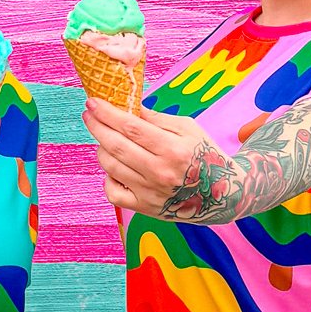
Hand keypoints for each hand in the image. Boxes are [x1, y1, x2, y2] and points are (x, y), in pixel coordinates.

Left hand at [81, 96, 243, 223]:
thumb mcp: (188, 128)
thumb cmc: (204, 154)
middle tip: (88, 114)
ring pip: (110, 166)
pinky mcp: (144, 208)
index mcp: (173, 149)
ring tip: (105, 138)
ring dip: (101, 148)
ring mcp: (150, 193)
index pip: (131, 128)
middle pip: (116, 146)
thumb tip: (126, 106)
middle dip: (97, 127)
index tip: (93, 102)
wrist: (222, 193)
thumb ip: (156, 119)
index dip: (108, 113)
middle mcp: (160, 172)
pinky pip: (113, 192)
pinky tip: (115, 167)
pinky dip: (107, 177)